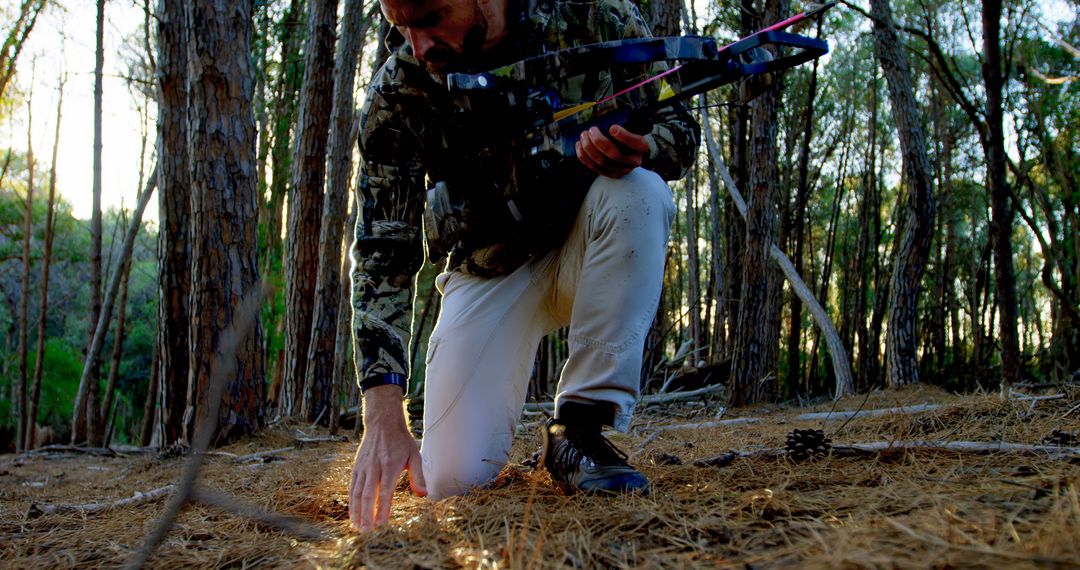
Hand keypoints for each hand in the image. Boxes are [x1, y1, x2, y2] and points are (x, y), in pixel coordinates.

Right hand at [348, 385, 426, 531]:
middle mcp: (374, 467)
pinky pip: (352, 487)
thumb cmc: (401, 442)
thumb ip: (418, 476)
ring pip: (356, 492)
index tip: (381, 523)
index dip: (382, 508)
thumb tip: (424, 494)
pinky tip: (353, 513)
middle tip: (367, 531)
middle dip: (367, 514)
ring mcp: (363, 467)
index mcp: (390, 466)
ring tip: (358, 526)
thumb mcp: (414, 456)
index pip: (385, 491)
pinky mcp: (356, 467)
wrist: (383, 424)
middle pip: (367, 494)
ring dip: (356, 511)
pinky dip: (351, 502)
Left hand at [575, 124, 649, 178]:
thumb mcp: (632, 127)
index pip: (634, 143)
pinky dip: (584, 156)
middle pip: (614, 154)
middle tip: (591, 129)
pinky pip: (594, 167)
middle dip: (599, 141)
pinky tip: (579, 145)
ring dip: (589, 148)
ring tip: (583, 135)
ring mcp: (621, 170)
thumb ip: (624, 120)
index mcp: (641, 147)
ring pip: (602, 162)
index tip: (612, 127)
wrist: (632, 151)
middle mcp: (633, 161)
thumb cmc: (629, 134)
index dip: (623, 136)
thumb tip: (605, 107)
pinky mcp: (609, 174)